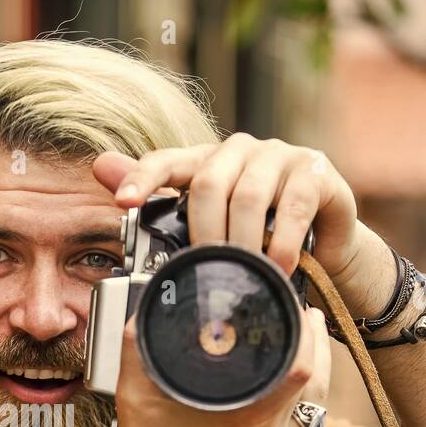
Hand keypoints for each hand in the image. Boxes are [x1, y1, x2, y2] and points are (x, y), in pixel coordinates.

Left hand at [92, 135, 395, 307]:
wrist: (325, 250)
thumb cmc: (260, 238)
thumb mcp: (212, 230)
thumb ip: (159, 203)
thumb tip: (100, 166)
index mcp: (208, 161)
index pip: (167, 160)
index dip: (143, 177)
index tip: (123, 202)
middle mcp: (241, 151)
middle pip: (208, 182)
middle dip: (201, 231)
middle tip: (201, 269)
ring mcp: (280, 156)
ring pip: (247, 195)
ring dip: (241, 242)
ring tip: (239, 275)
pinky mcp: (316, 171)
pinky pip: (293, 205)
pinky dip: (281, 242)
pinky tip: (277, 267)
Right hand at [104, 302, 332, 426]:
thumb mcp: (135, 395)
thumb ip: (140, 343)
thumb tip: (152, 299)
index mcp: (241, 424)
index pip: (301, 368)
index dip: (305, 333)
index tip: (295, 310)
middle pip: (317, 382)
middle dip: (315, 344)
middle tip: (305, 318)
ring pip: (317, 406)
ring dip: (317, 372)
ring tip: (308, 343)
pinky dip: (303, 406)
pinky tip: (294, 389)